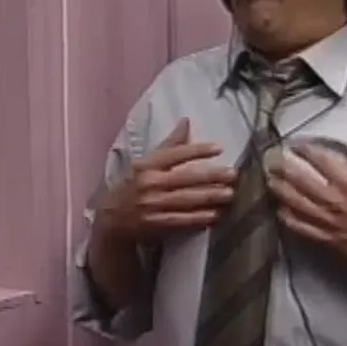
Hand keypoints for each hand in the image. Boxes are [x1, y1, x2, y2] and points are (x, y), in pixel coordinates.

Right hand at [101, 118, 237, 240]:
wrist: (113, 218)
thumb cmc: (135, 185)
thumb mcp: (147, 163)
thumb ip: (170, 145)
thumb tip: (186, 121)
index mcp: (148, 166)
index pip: (174, 154)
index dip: (196, 151)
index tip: (219, 148)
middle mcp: (149, 184)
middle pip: (185, 178)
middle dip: (211, 177)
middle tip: (233, 174)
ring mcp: (152, 206)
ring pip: (186, 200)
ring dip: (210, 198)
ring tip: (229, 194)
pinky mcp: (156, 225)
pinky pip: (182, 221)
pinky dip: (199, 218)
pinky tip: (215, 215)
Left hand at [266, 138, 346, 271]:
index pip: (322, 161)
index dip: (306, 149)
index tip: (296, 144)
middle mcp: (332, 200)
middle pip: (302, 180)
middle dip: (284, 168)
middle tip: (271, 159)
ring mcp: (325, 220)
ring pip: (296, 202)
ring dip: (280, 190)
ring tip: (269, 180)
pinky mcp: (323, 237)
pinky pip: (300, 227)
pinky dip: (287, 218)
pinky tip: (279, 210)